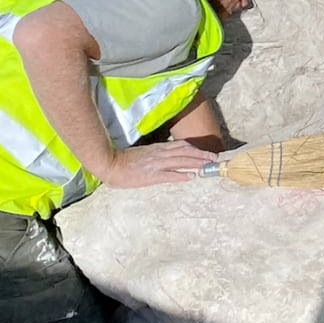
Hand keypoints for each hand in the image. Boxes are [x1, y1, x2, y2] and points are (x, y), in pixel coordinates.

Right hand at [97, 142, 216, 187]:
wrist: (109, 163)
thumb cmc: (123, 160)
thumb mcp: (143, 153)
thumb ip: (156, 154)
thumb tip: (167, 158)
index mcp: (158, 148)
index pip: (181, 146)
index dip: (195, 149)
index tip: (205, 152)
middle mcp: (160, 154)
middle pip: (185, 152)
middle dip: (201, 155)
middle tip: (214, 158)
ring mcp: (156, 164)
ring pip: (181, 161)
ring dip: (196, 163)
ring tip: (208, 165)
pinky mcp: (151, 175)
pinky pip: (170, 174)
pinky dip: (182, 175)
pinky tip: (191, 177)